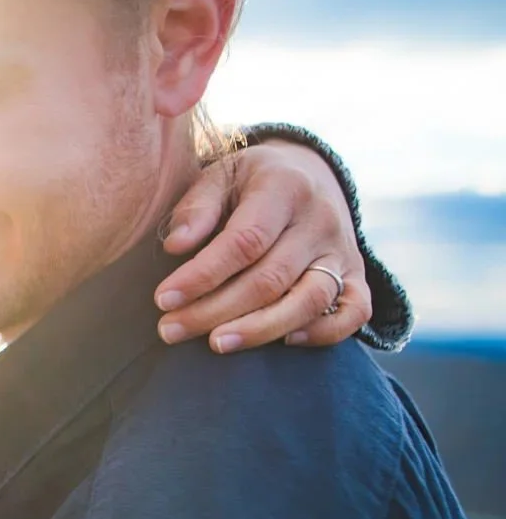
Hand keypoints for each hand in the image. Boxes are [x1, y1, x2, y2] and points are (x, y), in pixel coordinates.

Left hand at [152, 140, 372, 352]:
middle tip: (170, 331)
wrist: (308, 174)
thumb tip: (175, 245)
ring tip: (216, 344)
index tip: (163, 300)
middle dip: (215, 311)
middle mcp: (320, 221)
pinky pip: (354, 312)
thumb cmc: (249, 182)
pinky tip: (284, 343)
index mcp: (285, 187)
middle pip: (270, 278)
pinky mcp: (356, 276)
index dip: (203, 275)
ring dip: (260, 329)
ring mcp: (342, 251)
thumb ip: (197, 206)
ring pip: (309, 300)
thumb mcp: (220, 174)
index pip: (245, 241)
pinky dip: (324, 333)